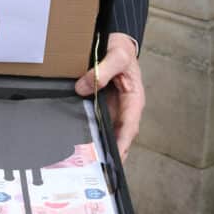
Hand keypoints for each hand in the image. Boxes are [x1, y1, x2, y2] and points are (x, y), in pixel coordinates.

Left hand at [74, 32, 144, 161]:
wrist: (115, 40)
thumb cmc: (121, 48)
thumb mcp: (116, 55)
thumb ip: (102, 71)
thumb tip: (84, 88)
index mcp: (134, 99)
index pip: (130, 126)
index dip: (123, 143)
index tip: (117, 159)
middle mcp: (125, 108)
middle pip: (119, 135)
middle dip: (112, 154)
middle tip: (100, 172)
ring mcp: (113, 108)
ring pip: (107, 131)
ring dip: (100, 147)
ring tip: (87, 166)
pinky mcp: (102, 104)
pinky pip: (96, 120)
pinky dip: (90, 132)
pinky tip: (79, 144)